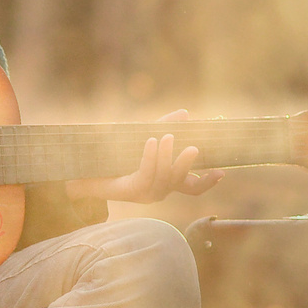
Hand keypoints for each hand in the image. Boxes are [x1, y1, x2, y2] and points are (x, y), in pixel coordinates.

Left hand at [66, 110, 224, 205]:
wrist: (85, 171)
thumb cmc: (115, 154)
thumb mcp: (143, 136)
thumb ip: (164, 126)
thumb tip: (186, 113)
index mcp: (167, 180)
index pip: (194, 188)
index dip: (209, 182)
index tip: (222, 171)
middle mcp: (160, 190)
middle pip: (183, 182)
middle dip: (187, 164)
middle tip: (192, 147)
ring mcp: (147, 193)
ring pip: (165, 177)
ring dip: (167, 156)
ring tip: (167, 136)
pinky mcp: (132, 191)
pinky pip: (146, 173)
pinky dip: (151, 156)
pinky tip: (151, 140)